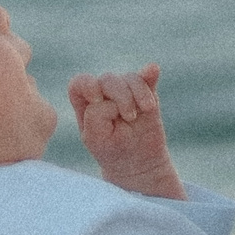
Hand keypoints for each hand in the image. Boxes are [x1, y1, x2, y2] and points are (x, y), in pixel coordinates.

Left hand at [68, 64, 186, 199]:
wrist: (140, 163)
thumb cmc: (112, 150)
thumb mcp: (96, 138)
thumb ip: (96, 114)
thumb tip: (118, 90)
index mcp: (86, 104)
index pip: (81, 83)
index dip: (88, 85)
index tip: (97, 99)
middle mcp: (104, 93)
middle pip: (108, 79)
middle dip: (120, 95)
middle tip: (129, 117)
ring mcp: (126, 91)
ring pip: (130, 78)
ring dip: (138, 92)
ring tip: (146, 109)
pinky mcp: (146, 93)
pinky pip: (148, 77)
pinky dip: (150, 73)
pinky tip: (153, 71)